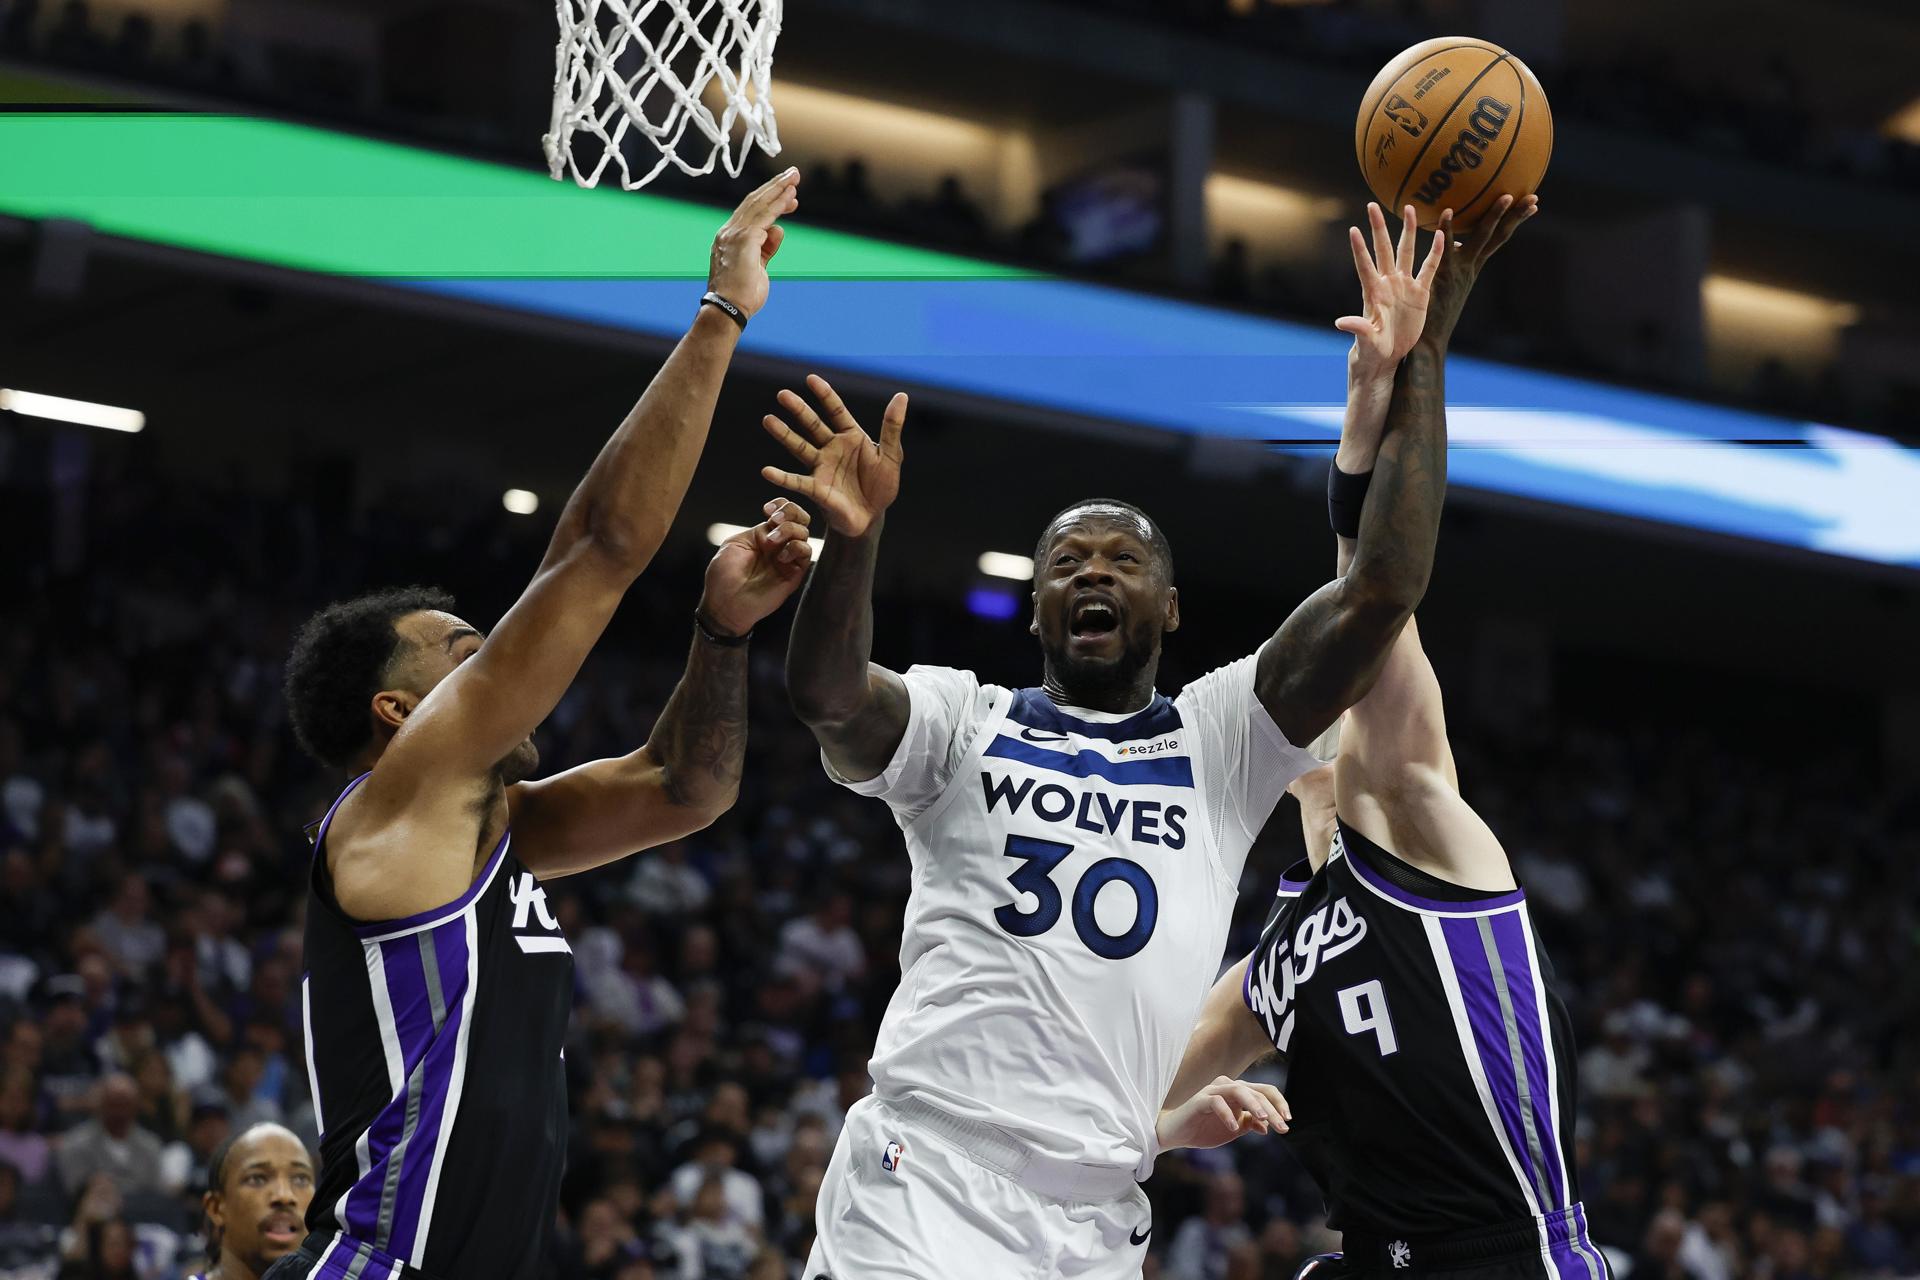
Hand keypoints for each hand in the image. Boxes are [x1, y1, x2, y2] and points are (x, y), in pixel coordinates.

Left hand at [698, 499, 813, 635]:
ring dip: (789, 530)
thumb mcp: (736, 544)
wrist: (725, 604)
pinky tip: (781, 556)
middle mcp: (779, 545)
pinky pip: (806, 553)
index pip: (782, 513)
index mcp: (763, 536)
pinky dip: (796, 548)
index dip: (780, 505)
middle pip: (799, 519)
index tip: (767, 509)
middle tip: (774, 519)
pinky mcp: (795, 574)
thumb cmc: (724, 576)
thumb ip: (758, 531)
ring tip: (771, 542)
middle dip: (791, 512)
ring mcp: (787, 559)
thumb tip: (776, 526)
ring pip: (804, 533)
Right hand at [707, 167, 800, 319]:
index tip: (789, 197)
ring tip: (794, 178)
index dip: (770, 201)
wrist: (727, 311)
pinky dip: (779, 204)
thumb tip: (778, 230)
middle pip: (753, 201)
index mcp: (728, 238)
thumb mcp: (758, 268)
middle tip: (793, 175)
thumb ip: (767, 248)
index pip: (750, 213)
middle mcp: (728, 232)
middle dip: (775, 187)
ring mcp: (734, 234)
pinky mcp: (744, 239)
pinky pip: (765, 216)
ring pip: (759, 204)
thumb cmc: (741, 296)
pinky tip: (791, 196)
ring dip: (778, 189)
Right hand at [759, 376, 907, 537]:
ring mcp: (821, 467)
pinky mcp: (816, 489)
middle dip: (798, 409)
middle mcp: (832, 448)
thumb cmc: (881, 486)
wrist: (872, 518)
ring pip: (799, 447)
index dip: (824, 395)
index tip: (810, 379)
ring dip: (784, 434)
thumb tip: (901, 396)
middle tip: (782, 394)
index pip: (836, 410)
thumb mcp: (892, 456)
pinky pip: (796, 482)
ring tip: (768, 420)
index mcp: (851, 437)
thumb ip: (892, 427)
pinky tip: (767, 471)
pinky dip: (782, 477)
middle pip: (812, 425)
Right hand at [1156, 1075, 1290, 1150]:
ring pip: (1239, 1090)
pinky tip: (1234, 1127)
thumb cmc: (1205, 1128)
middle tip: (1283, 1127)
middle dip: (1272, 1109)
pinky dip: (1227, 1114)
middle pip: (1256, 1091)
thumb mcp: (1234, 1129)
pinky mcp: (1199, 1100)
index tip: (1288, 1120)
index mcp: (1238, 1091)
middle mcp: (1227, 1086)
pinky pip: (1216, 1102)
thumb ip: (1250, 1124)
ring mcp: (1213, 1091)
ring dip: (1254, 1105)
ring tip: (1264, 1120)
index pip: (1264, 1091)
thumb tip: (1268, 1127)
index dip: (1279, 1103)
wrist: (1176, 1133)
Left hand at [1337, 202, 1445, 380]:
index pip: (1364, 266)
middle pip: (1383, 250)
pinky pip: (1430, 268)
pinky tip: (1442, 234)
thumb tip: (1340, 322)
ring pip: (1406, 252)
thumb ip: (1358, 329)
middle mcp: (1387, 283)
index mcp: (1373, 293)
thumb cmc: (1372, 351)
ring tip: (1410, 207)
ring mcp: (1403, 285)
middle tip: (1372, 205)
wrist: (1388, 358)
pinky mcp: (1420, 293)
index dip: (1359, 249)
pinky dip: (1436, 253)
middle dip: (1379, 228)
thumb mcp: (1366, 342)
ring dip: (1408, 231)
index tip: (1353, 229)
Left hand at [1418, 193, 1537, 353]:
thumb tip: (1456, 241)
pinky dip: (1446, 230)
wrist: (1428, 340)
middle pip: (1498, 235)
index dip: (1514, 221)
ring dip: (1495, 216)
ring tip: (1506, 196)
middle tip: (1532, 196)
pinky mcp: (1443, 275)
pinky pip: (1445, 249)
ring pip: (1481, 238)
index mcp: (1473, 267)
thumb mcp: (1447, 283)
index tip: (1531, 205)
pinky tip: (1446, 211)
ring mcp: (1460, 269)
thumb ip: (1452, 261)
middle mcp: (1471, 266)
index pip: (1498, 238)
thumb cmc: (1433, 313)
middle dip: (1516, 216)